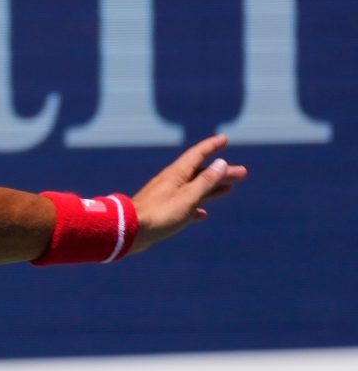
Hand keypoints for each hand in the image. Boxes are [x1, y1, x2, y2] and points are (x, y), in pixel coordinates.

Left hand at [128, 134, 246, 255]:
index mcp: (176, 174)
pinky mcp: (162, 211)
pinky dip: (196, 207)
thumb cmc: (159, 214)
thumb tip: (220, 163)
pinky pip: (184, 206)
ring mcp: (166, 197)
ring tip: (229, 189)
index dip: (212, 146)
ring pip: (194, 189)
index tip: (224, 139)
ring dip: (212, 188)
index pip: (197, 154)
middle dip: (221, 172)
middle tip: (242, 173)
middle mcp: (171, 182)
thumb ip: (205, 181)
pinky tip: (202, 214)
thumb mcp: (188, 197)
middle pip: (200, 173)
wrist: (128, 231)